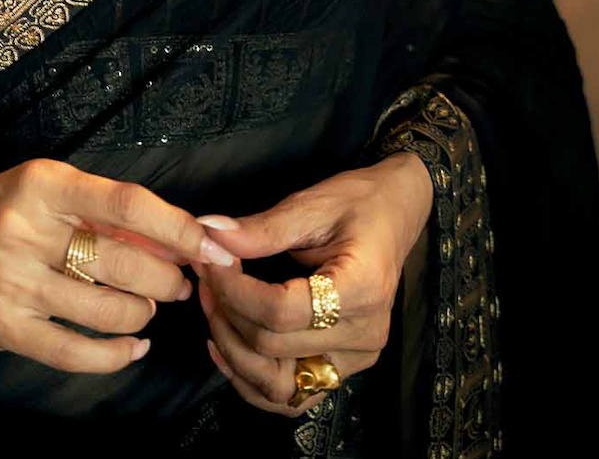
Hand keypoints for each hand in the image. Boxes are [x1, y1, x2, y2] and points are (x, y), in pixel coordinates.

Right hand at [0, 157, 221, 373]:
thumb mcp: (44, 188)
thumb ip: (103, 211)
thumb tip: (177, 241)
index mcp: (42, 184)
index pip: (127, 204)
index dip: (178, 228)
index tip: (215, 246)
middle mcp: (24, 229)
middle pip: (122, 262)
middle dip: (167, 279)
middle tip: (179, 284)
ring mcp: (10, 281)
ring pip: (105, 309)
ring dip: (142, 313)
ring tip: (146, 307)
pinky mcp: (1, 327)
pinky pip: (74, 352)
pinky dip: (115, 354)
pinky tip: (132, 346)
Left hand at [193, 153, 432, 416]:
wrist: (394, 214)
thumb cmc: (358, 202)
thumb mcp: (311, 205)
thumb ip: (261, 228)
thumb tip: (209, 236)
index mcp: (360, 290)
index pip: (280, 311)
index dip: (234, 290)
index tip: (211, 260)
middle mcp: (363, 336)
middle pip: (273, 347)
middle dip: (226, 312)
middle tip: (204, 276)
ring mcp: (356, 359)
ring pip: (280, 387)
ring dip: (234, 354)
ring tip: (212, 310)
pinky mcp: (344, 366)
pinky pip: (293, 394)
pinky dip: (254, 381)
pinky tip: (227, 347)